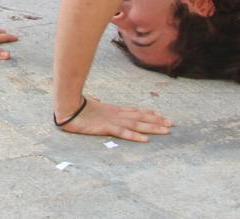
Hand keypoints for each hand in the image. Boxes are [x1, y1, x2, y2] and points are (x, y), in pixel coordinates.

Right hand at [56, 95, 172, 142]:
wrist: (67, 107)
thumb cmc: (76, 107)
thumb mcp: (90, 105)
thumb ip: (96, 104)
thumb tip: (96, 99)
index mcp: (113, 110)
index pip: (135, 111)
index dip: (148, 113)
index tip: (161, 115)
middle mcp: (117, 114)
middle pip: (140, 117)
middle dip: (157, 121)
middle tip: (172, 123)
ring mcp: (113, 120)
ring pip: (137, 124)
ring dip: (152, 127)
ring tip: (166, 130)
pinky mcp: (106, 127)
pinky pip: (123, 133)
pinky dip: (135, 136)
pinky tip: (145, 139)